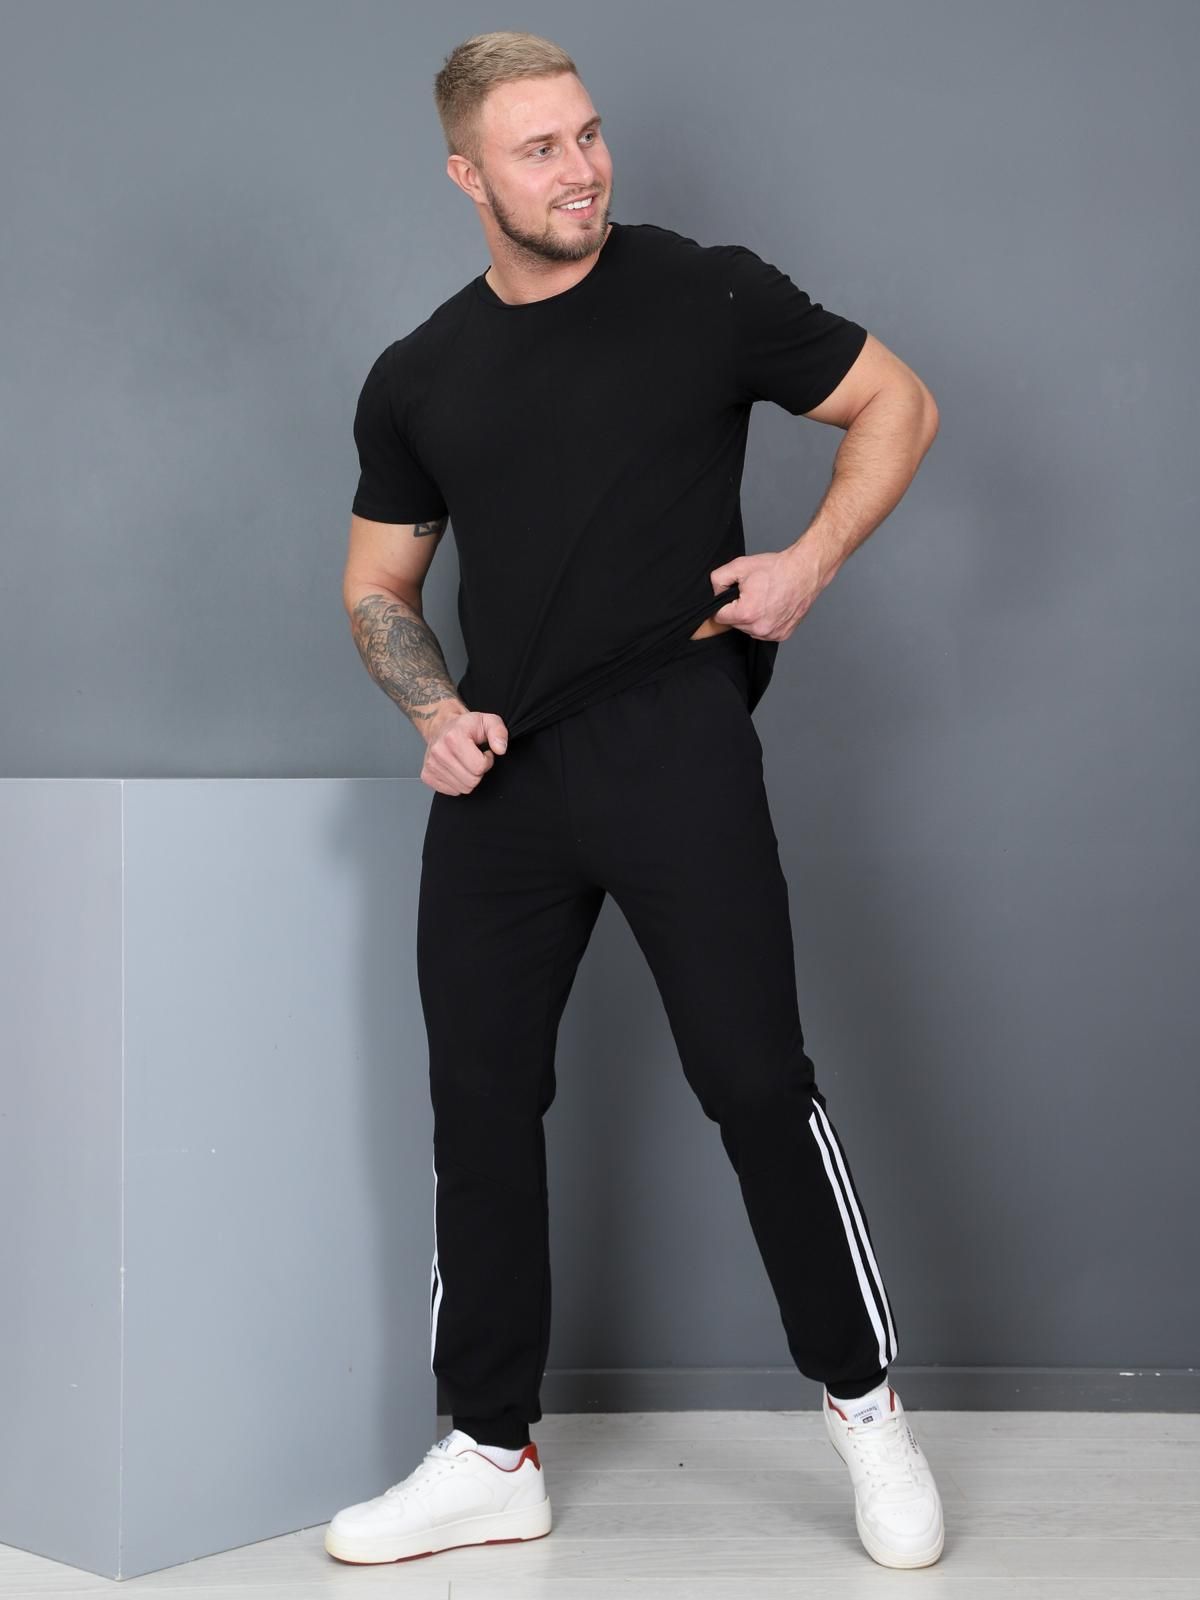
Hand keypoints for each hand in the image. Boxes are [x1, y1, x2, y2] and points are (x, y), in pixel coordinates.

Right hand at [421, 707, 508, 794]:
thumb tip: (500, 749)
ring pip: (462, 789)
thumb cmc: (466, 726)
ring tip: (466, 763)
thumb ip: (499, 732)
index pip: (479, 767)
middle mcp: (439, 751)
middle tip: (475, 759)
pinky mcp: (427, 775)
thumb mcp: (488, 721)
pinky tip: (457, 769)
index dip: (487, 761)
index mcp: (453, 737)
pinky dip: (457, 783)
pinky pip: (451, 791)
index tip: (484, 753)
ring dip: (468, 778)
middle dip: (478, 772)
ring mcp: (431, 765)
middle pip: (471, 781)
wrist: (441, 726)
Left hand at [706, 544, 826, 641]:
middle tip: (751, 593)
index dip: (723, 603)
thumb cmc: (777, 569)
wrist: (804, 571)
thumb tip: (714, 593)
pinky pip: (764, 632)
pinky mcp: (782, 635)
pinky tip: (771, 607)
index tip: (733, 594)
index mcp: (747, 613)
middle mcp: (759, 628)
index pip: (719, 616)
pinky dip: (764, 621)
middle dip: (738, 609)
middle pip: (734, 624)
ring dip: (750, 617)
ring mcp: (772, 633)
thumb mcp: (739, 566)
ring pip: (748, 629)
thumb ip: (717, 580)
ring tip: (763, 599)